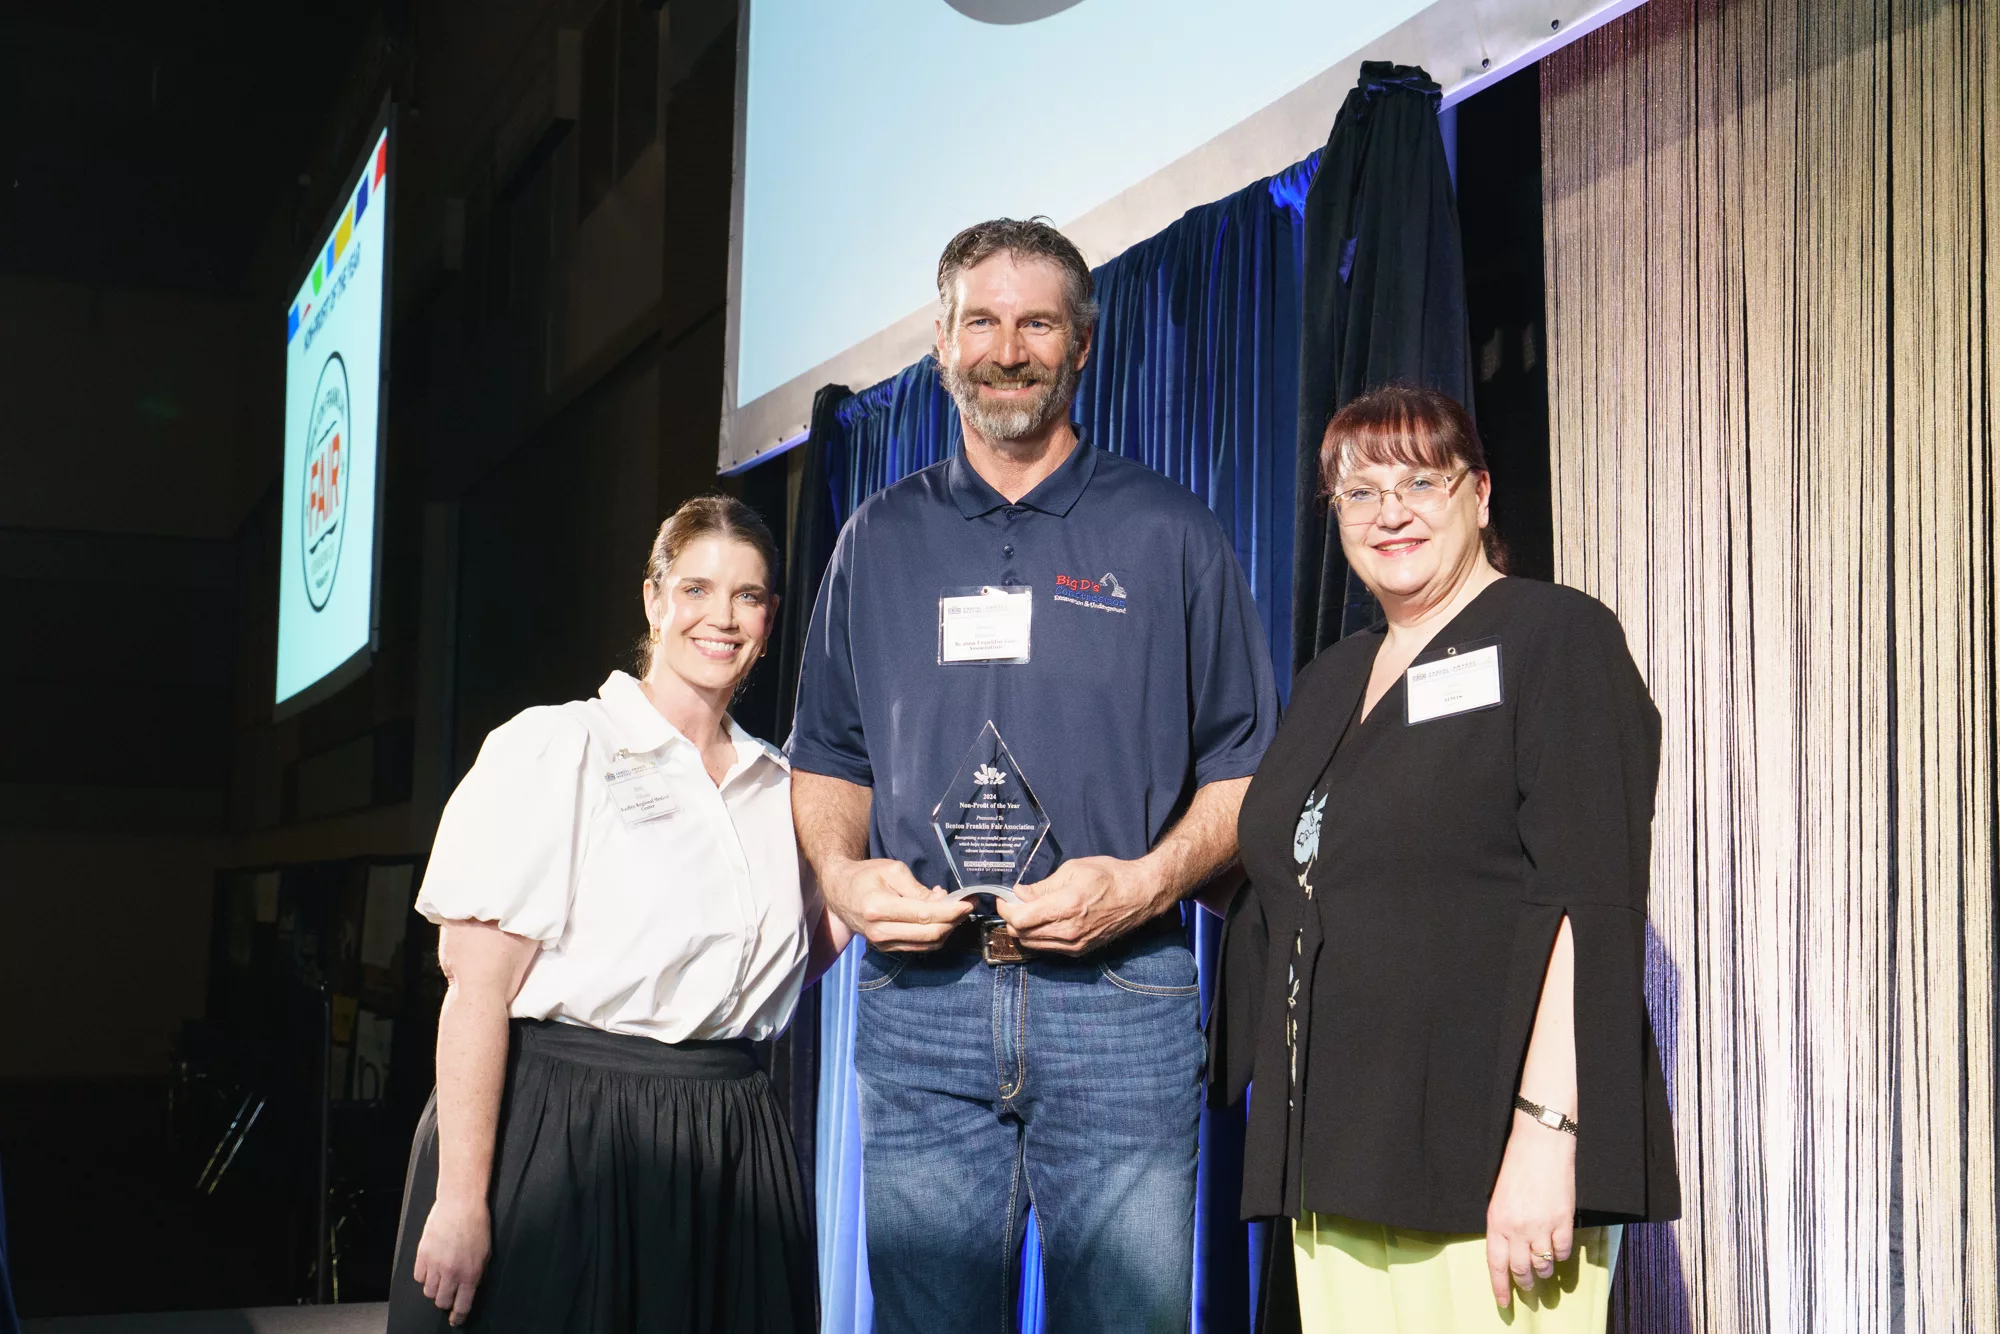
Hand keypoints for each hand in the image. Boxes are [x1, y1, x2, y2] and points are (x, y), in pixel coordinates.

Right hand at [413, 1194, 489, 1325]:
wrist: (460, 1203)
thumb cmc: (477, 1225)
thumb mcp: (486, 1253)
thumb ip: (477, 1274)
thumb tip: (470, 1290)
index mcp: (470, 1274)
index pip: (462, 1306)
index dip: (458, 1316)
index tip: (456, 1319)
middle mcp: (451, 1272)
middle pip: (441, 1302)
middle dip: (446, 1302)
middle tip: (449, 1294)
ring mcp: (435, 1264)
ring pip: (428, 1292)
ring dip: (435, 1289)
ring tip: (441, 1278)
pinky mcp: (422, 1254)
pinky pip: (418, 1277)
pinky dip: (424, 1276)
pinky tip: (432, 1267)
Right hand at [823, 857, 970, 951]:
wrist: (838, 891)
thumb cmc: (865, 875)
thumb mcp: (892, 871)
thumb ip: (918, 889)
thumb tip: (942, 901)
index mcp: (879, 908)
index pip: (924, 915)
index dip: (951, 911)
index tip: (968, 902)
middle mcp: (880, 931)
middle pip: (930, 934)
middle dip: (954, 921)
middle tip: (966, 905)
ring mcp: (882, 943)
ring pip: (927, 944)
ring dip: (947, 929)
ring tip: (954, 910)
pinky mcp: (886, 948)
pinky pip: (919, 946)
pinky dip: (934, 934)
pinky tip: (938, 918)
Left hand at [995, 856, 1171, 955]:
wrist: (1139, 895)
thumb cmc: (1109, 876)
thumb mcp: (1073, 870)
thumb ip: (1043, 886)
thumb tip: (1019, 893)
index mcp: (1067, 906)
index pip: (1020, 919)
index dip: (1005, 908)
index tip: (1004, 897)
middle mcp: (1069, 931)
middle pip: (1021, 934)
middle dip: (1012, 918)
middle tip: (1014, 902)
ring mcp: (1074, 945)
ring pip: (1031, 944)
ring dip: (1023, 929)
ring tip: (1029, 911)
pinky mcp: (1079, 951)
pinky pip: (1047, 948)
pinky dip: (1038, 936)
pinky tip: (1044, 920)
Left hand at [1484, 1109, 1577, 1307]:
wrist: (1540, 1145)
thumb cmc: (1516, 1167)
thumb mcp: (1498, 1198)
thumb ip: (1502, 1225)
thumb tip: (1508, 1250)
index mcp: (1497, 1222)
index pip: (1496, 1264)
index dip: (1500, 1286)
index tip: (1504, 1302)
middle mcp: (1517, 1228)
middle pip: (1521, 1269)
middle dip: (1525, 1284)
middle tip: (1529, 1292)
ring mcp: (1541, 1226)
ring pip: (1543, 1263)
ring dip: (1544, 1272)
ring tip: (1544, 1274)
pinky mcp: (1563, 1220)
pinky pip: (1563, 1250)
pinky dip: (1561, 1255)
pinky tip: (1558, 1252)